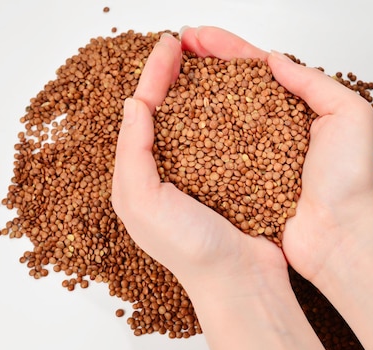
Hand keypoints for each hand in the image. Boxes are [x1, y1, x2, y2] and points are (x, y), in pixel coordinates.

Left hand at [111, 32, 282, 290]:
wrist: (240, 281)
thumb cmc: (191, 251)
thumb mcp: (142, 201)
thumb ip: (132, 152)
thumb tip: (134, 104)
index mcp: (138, 178)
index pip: (143, 113)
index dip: (154, 76)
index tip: (168, 46)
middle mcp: (164, 175)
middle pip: (165, 112)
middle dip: (171, 77)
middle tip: (183, 45)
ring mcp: (196, 178)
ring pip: (193, 122)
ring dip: (196, 91)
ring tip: (205, 64)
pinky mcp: (226, 182)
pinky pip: (220, 140)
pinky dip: (222, 116)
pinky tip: (232, 100)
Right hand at [181, 25, 372, 283]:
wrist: (338, 234)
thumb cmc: (348, 180)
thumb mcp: (348, 115)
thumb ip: (314, 81)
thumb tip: (273, 59)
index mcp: (294, 107)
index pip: (254, 68)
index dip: (225, 48)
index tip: (196, 35)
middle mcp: (266, 128)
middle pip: (228, 87)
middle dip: (201, 64)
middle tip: (174, 47)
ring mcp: (249, 154)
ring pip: (214, 116)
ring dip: (190, 94)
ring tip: (165, 75)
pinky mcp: (236, 181)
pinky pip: (208, 154)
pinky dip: (190, 136)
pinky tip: (171, 123)